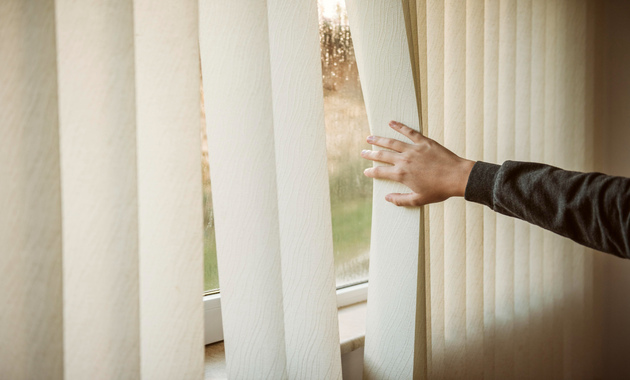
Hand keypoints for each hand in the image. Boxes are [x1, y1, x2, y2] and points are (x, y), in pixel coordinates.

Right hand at [360, 120, 474, 206]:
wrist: (457, 177)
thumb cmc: (439, 190)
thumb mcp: (418, 199)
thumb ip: (401, 199)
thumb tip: (387, 198)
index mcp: (401, 174)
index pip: (380, 172)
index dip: (371, 172)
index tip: (366, 171)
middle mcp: (404, 160)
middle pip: (382, 155)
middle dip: (370, 154)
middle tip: (362, 152)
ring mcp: (413, 149)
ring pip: (391, 142)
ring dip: (379, 139)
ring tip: (370, 138)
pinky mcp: (423, 142)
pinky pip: (409, 132)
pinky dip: (399, 126)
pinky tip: (391, 123)